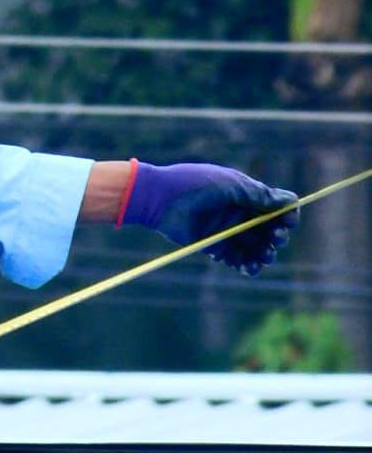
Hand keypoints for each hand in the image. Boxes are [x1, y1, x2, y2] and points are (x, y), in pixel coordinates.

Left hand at [119, 160, 298, 275]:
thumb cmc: (194, 184)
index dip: (286, 217)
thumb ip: (260, 195)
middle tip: (275, 239)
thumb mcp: (230, 185)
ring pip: (256, 248)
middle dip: (277, 237)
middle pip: (269, 230)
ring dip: (265, 254)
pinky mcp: (216, 247)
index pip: (276, 208)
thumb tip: (293, 201)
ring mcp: (228, 231)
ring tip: (263, 257)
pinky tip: (250, 267)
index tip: (287, 223)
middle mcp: (240, 214)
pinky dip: (247, 265)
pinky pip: (238, 260)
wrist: (159, 199)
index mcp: (246, 194)